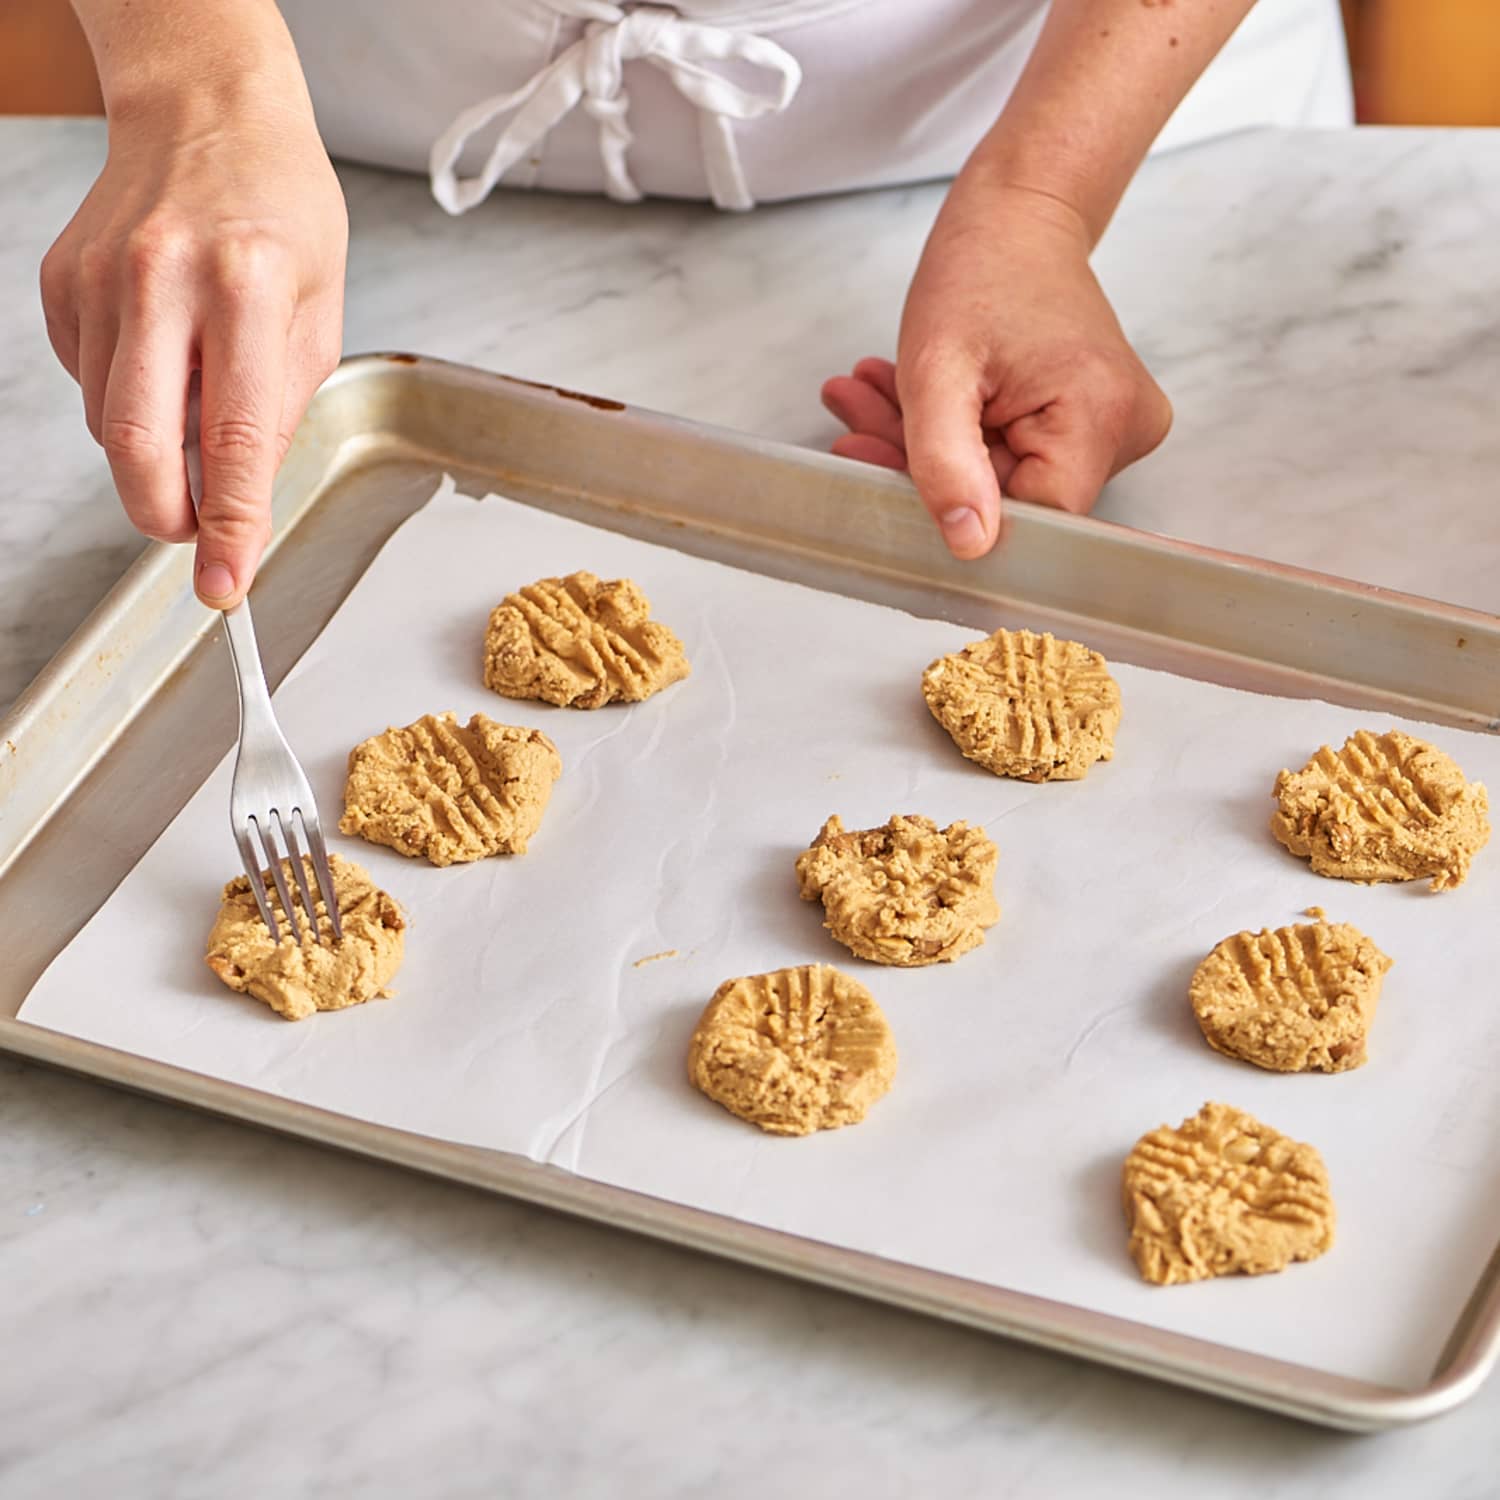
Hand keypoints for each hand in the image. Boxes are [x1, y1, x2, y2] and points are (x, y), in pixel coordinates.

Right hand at [41, 92, 346, 606]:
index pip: (234, 438)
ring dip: (154, 448)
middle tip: (195, 533)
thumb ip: (280, 409)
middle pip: (134, 446)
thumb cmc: (283, 212)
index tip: (224, 584)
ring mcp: (98, 278)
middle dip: (164, 516)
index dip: (228, 526)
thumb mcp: (321, 313)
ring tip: (200, 391)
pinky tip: (165, 352)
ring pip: (108, 424)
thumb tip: (240, 497)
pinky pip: (91, 383)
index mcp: (247, 287)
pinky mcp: (59, 282)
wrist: (207, 112)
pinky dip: (129, 398)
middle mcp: (161, 280)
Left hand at [822, 177, 1170, 558]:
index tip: (881, 467)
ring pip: (1000, 478)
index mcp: (1101, 420)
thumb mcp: (937, 367)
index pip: (1029, 519)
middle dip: (921, 465)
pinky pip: (1009, 453)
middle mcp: (1125, 432)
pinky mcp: (1090, 423)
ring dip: (925, 445)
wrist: (1019, 214)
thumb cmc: (985, 267)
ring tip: (869, 396)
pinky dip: (953, 430)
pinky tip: (904, 398)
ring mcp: (1112, 430)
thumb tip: (969, 543)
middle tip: (855, 422)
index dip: (953, 509)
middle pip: (1010, 498)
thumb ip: (946, 462)